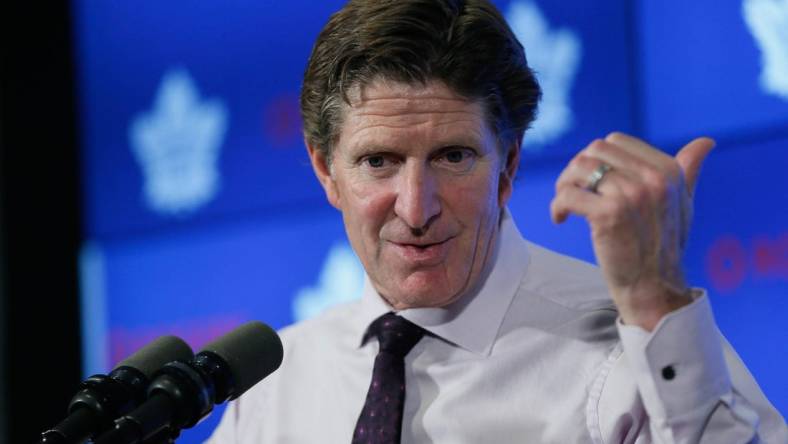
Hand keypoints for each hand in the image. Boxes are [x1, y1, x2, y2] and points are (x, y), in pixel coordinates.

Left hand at [550, 132, 714, 330]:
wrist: (654, 288)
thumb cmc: (664, 245)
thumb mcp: (683, 203)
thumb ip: (688, 170)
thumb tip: (706, 142)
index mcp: (668, 170)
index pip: (617, 141)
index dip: (597, 158)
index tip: (592, 181)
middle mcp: (653, 178)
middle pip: (594, 150)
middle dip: (577, 168)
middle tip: (573, 191)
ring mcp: (631, 195)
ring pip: (579, 168)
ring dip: (564, 184)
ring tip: (567, 205)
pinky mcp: (609, 214)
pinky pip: (568, 194)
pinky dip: (558, 206)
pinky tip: (561, 218)